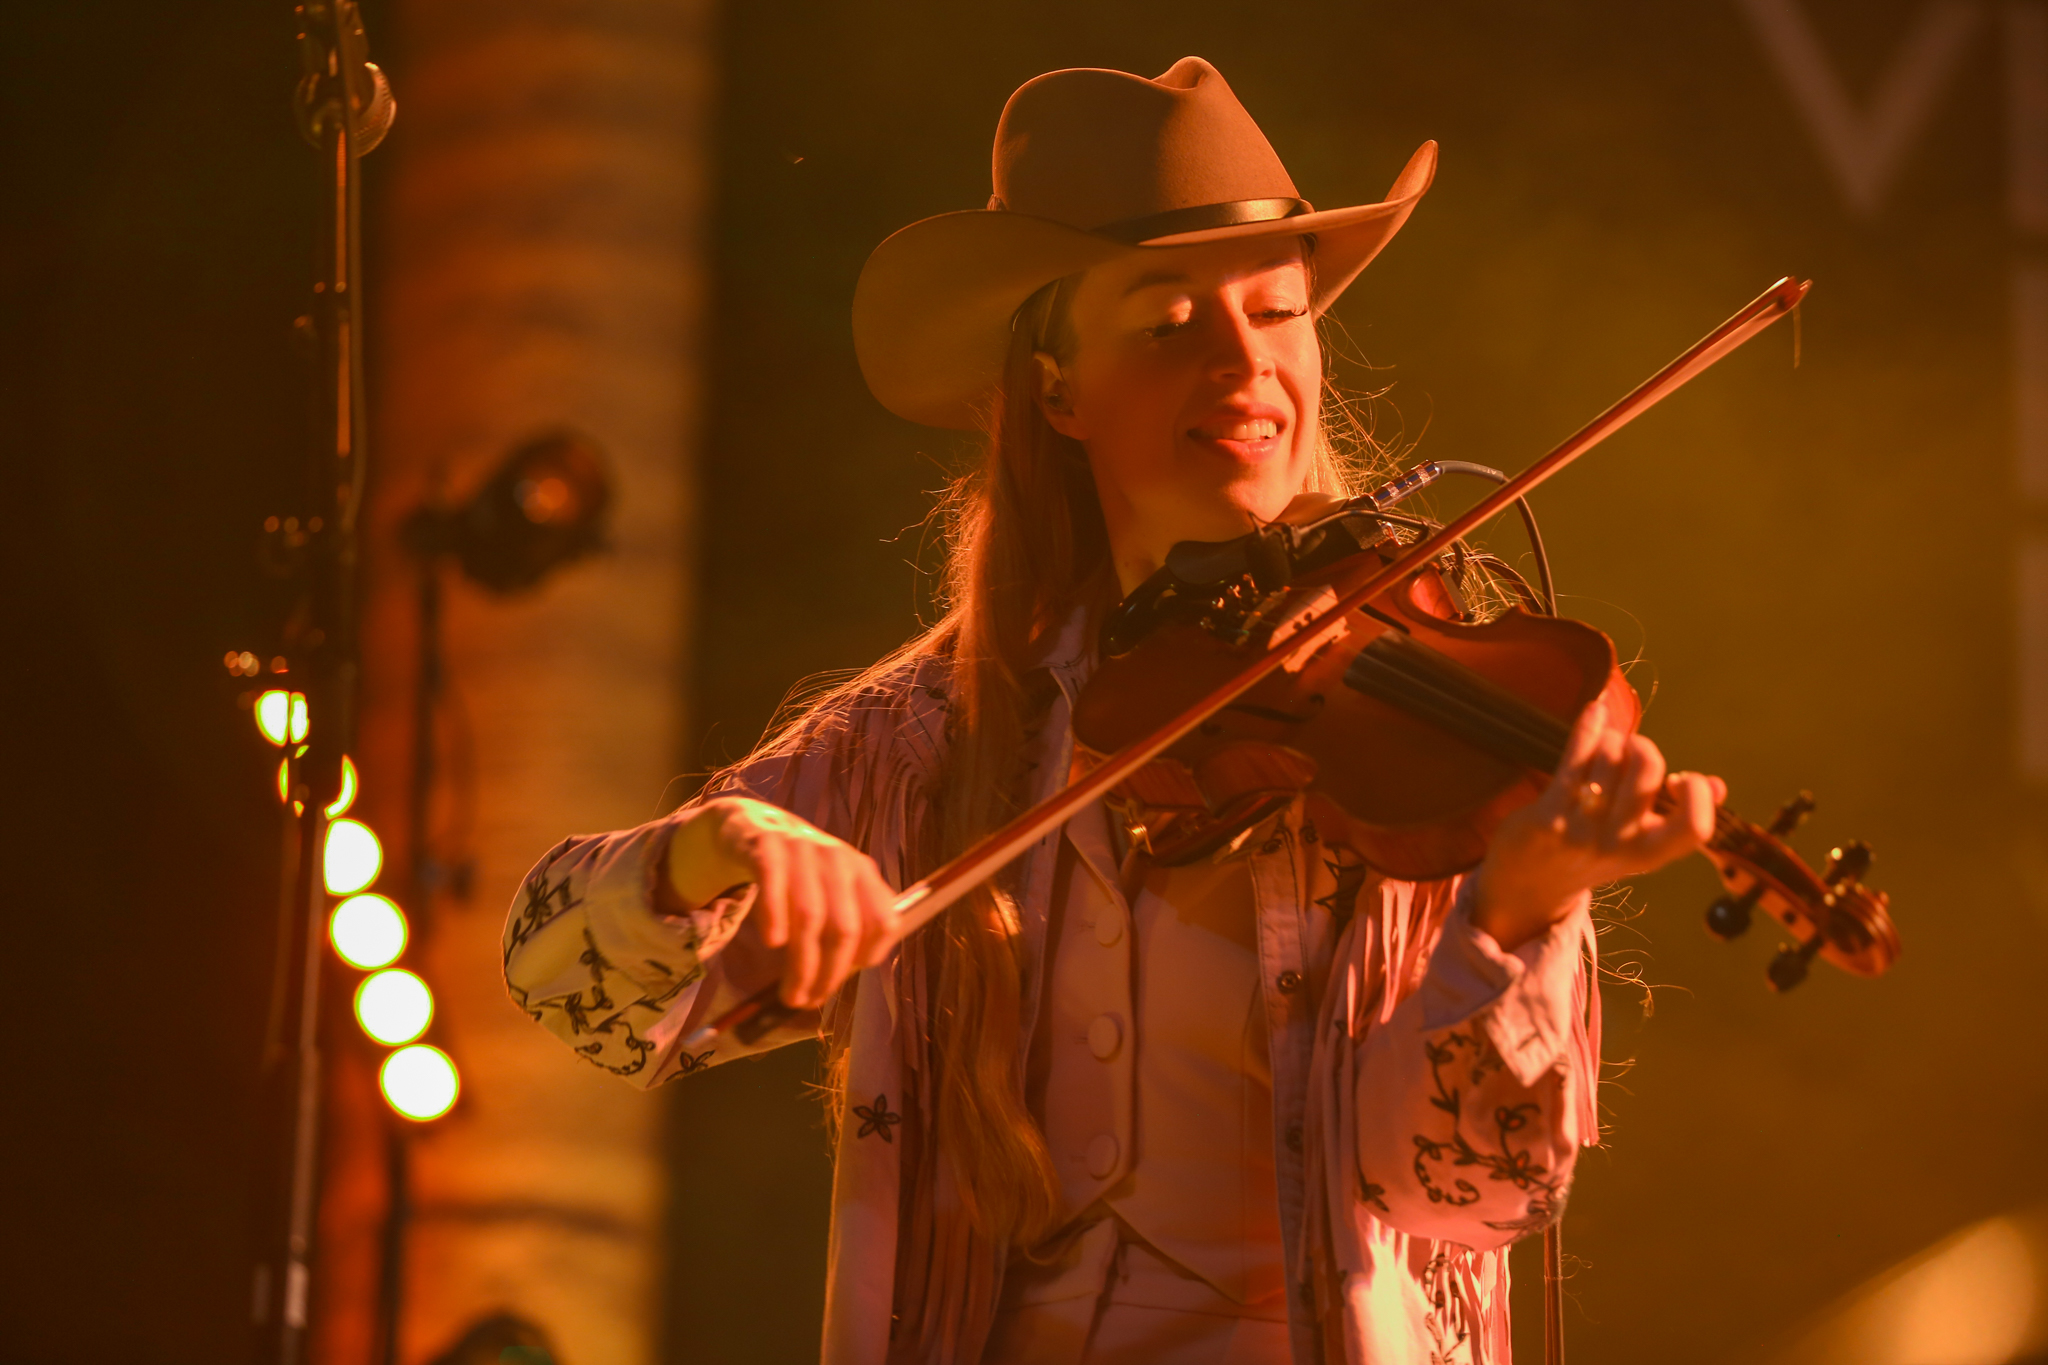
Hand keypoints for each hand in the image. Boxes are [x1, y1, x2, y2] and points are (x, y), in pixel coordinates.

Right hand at [665, 797, 898, 1007]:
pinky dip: (774, 915)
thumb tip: (840, 979)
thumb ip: (845, 923)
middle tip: (808, 1000)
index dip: (867, 959)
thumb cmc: (798, 871)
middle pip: (845, 927)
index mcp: (863, 872)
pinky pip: (773, 883)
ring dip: (801, 963)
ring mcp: (804, 850)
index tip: (842, 983)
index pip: (884, 922)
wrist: (754, 825)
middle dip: (829, 974)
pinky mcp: (767, 846)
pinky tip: (772, 942)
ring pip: (810, 915)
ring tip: (790, 993)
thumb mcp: (832, 890)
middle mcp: (839, 859)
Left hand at [1468, 700, 1725, 951]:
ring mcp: (1581, 831)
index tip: (1678, 779)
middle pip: (1647, 768)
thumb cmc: (1592, 853)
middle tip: (1629, 750)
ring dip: (1608, 740)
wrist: (1527, 886)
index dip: (1697, 794)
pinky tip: (1594, 712)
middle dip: (1641, 746)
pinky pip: (1574, 758)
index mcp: (1649, 854)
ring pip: (1609, 756)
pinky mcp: (1548, 816)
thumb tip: (1718, 784)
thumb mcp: (1638, 845)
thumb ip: (1675, 818)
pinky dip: (1589, 727)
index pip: (1694, 827)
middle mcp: (1618, 845)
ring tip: (1601, 749)